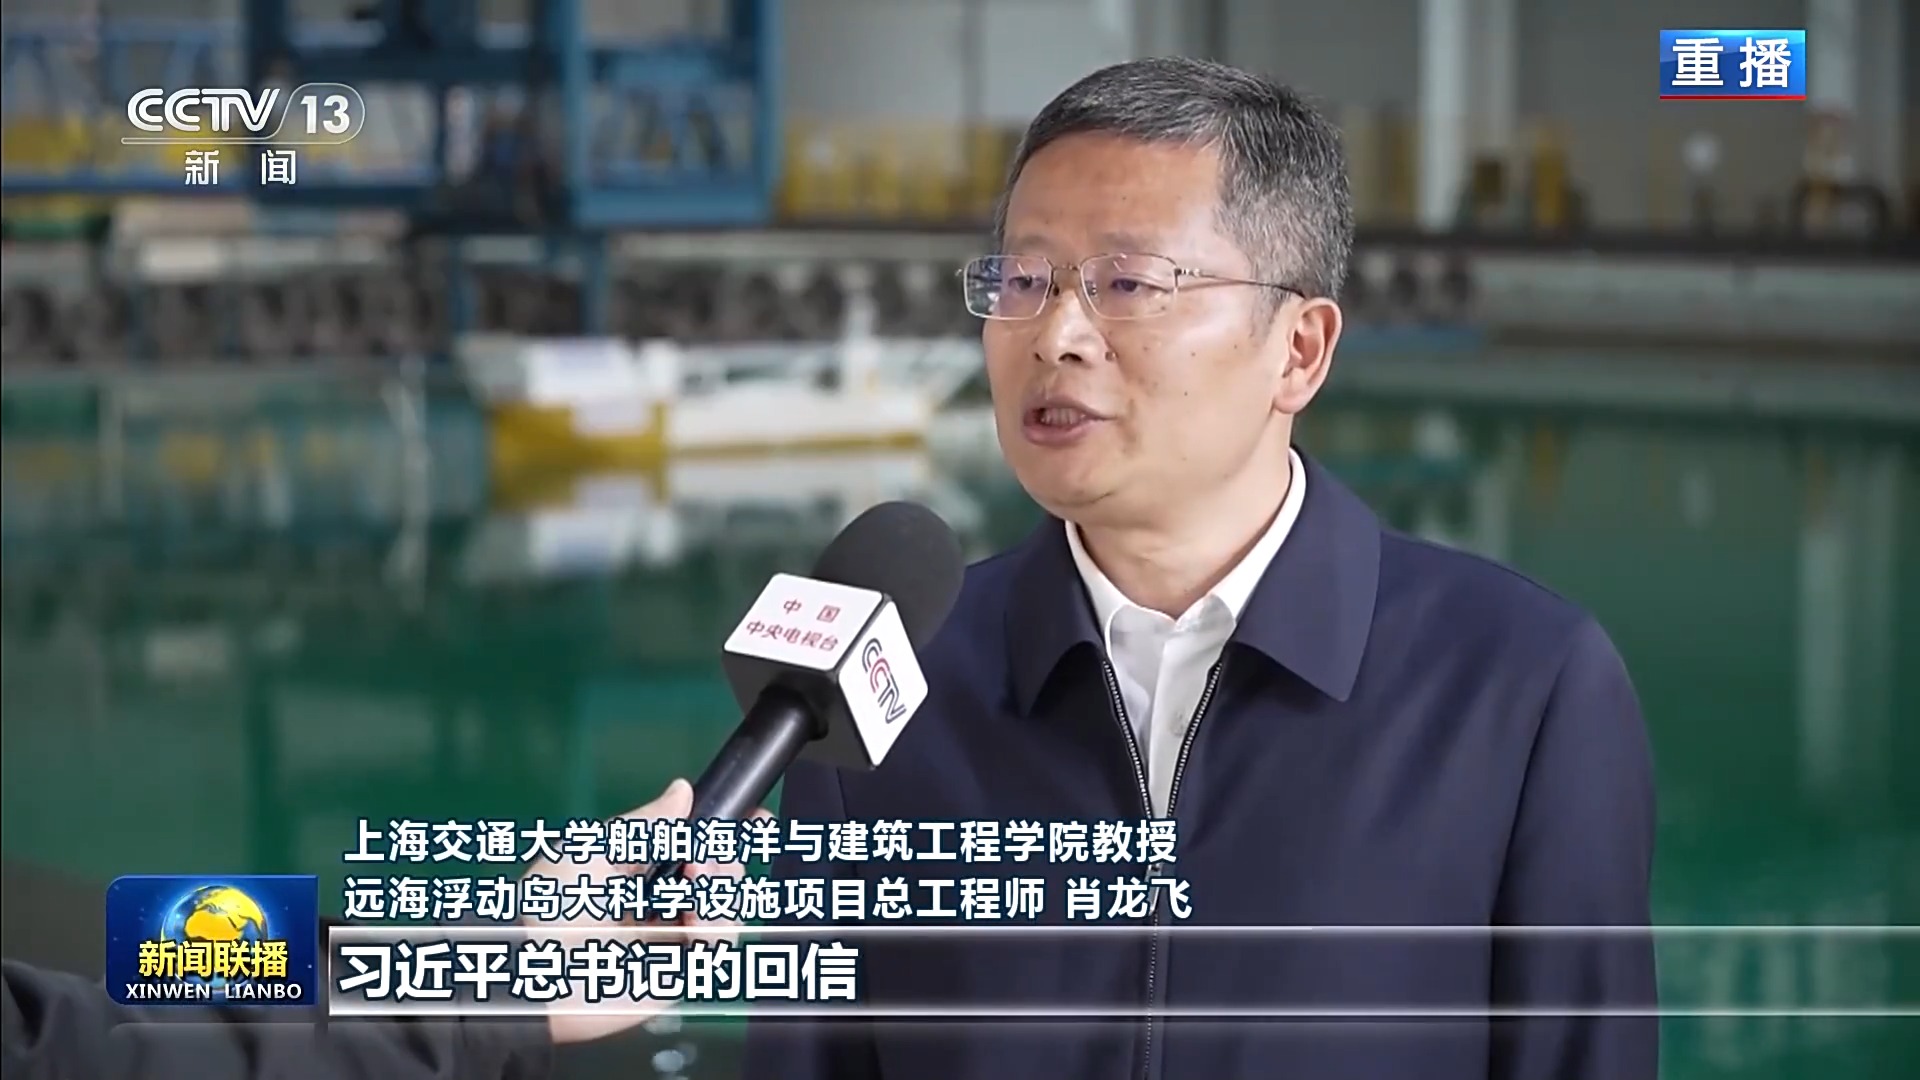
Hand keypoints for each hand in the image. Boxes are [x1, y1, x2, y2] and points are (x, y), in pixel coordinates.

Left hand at [519, 778, 769, 1044]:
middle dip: (723, 857)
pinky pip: (717, 945)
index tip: (752, 814)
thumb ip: (646, 823)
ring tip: (692, 888)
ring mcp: (670, 935)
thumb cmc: (552, 902)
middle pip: (721, 872)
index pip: (695, 844)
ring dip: (720, 890)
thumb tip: (683, 789)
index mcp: (639, 867)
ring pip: (727, 905)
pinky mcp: (677, 970)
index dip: (727, 829)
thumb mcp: (596, 849)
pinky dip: (716, 926)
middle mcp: (659, 899)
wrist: (536, 968)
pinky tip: (692, 921)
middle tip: (699, 860)